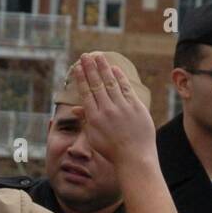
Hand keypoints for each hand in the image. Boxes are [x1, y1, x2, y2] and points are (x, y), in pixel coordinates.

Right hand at [70, 52, 155, 170]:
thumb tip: (75, 109)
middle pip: (97, 84)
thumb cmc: (112, 150)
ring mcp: (122, 108)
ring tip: (99, 56)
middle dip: (90, 68)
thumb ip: (86, 120)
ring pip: (111, 83)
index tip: (78, 66)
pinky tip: (115, 68)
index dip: (81, 78)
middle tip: (86, 55)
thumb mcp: (94, 137)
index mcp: (94, 118)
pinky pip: (126, 89)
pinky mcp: (136, 108)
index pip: (86, 92)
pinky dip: (120, 77)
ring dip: (104, 68)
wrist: (134, 158)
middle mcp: (107, 110)